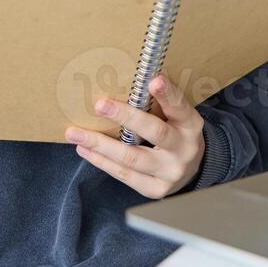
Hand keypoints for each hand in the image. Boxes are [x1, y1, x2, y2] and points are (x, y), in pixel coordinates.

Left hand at [65, 75, 205, 198]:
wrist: (191, 170)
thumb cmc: (177, 134)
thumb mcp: (177, 116)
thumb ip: (161, 101)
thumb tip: (140, 77)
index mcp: (191, 125)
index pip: (179, 107)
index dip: (167, 94)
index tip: (154, 80)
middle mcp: (184, 150)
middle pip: (154, 133)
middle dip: (126, 117)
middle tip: (100, 104)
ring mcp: (169, 173)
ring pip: (131, 158)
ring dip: (100, 144)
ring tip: (76, 133)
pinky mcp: (155, 189)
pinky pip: (124, 175)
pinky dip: (102, 161)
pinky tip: (85, 150)